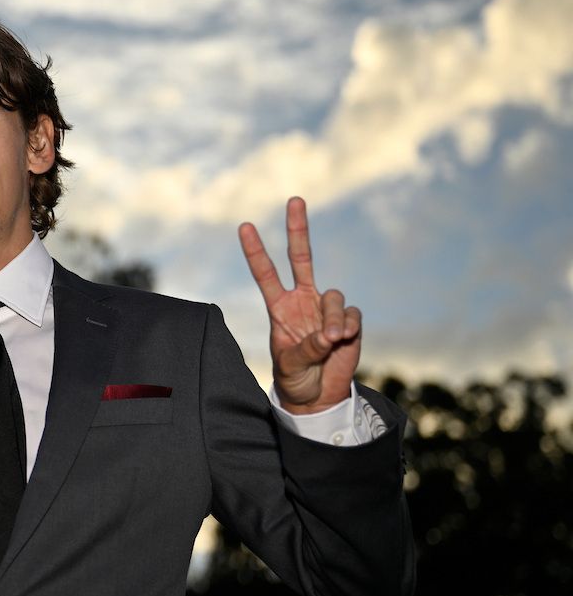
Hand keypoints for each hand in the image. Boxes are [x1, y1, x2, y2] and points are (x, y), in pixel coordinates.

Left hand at [238, 197, 359, 413]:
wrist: (318, 396)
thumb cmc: (295, 379)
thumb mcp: (290, 366)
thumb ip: (307, 348)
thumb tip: (330, 333)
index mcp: (279, 308)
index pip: (265, 274)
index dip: (256, 251)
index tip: (244, 226)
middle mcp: (302, 301)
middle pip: (301, 257)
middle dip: (298, 229)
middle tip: (294, 199)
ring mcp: (326, 309)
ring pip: (334, 296)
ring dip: (334, 318)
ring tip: (330, 341)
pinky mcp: (349, 321)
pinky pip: (352, 315)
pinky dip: (348, 327)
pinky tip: (342, 342)